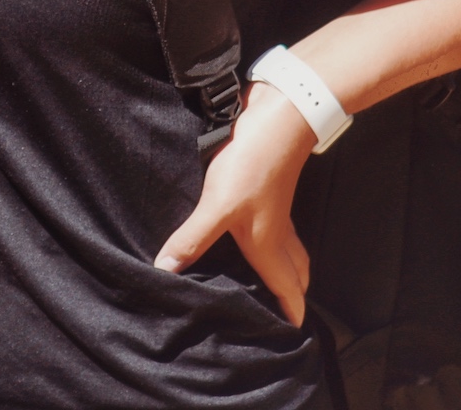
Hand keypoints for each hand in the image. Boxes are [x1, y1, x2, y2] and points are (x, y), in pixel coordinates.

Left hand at [155, 84, 318, 322]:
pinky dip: (276, 245)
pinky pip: (280, 231)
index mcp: (270, 247)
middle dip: (292, 297)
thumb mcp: (216, 207)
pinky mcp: (271, 193)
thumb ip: (192, 240)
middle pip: (295, 275)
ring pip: (291, 253)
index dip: (292, 314)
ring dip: (286, 271)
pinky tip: (253, 237)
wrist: (277, 122)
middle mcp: (279, 235)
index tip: (290, 338)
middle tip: (279, 315)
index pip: (290, 290)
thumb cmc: (251, 169)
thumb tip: (165, 270)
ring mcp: (278, 213)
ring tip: (267, 283)